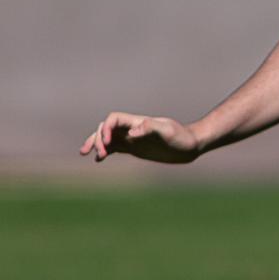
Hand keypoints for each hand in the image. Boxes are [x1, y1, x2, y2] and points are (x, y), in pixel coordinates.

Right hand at [80, 112, 202, 163]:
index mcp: (138, 122)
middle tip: (99, 154)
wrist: (190, 145)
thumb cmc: (181, 137)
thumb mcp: (167, 132)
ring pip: (108, 138)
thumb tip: (131, 133)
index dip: (106, 129)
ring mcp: (133, 138)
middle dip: (97, 138)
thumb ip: (150, 129)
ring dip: (96, 144)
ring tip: (87, 155)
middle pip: (107, 128)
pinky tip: (99, 159)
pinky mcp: (135, 148)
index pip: (114, 119)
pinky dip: (105, 151)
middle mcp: (133, 128)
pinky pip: (115, 147)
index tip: (107, 144)